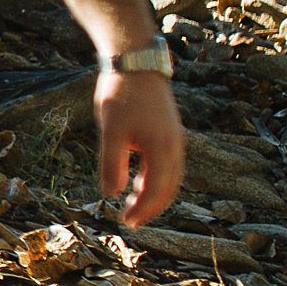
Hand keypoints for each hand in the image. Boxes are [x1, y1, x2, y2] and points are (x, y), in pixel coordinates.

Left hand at [94, 69, 182, 227]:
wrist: (136, 62)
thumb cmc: (122, 94)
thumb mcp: (111, 131)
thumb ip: (112, 164)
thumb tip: (111, 195)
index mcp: (163, 150)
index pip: (156, 191)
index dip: (142, 210)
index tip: (125, 223)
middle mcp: (175, 147)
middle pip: (168, 188)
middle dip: (150, 207)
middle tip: (130, 221)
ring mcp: (175, 139)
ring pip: (171, 178)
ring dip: (154, 195)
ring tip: (133, 205)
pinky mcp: (169, 132)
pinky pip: (169, 165)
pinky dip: (157, 179)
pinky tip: (140, 180)